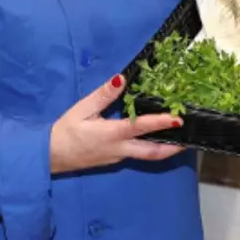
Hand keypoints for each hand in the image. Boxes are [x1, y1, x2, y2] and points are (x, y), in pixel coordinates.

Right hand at [49, 74, 184, 173]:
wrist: (48, 157)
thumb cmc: (64, 131)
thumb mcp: (82, 109)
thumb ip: (103, 95)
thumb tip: (122, 78)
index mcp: (112, 134)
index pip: (142, 128)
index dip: (161, 122)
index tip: (179, 119)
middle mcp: (119, 149)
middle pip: (152, 152)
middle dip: (174, 147)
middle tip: (191, 139)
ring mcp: (118, 157)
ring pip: (147, 156)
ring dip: (165, 149)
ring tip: (181, 140)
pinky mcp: (114, 160)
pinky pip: (137, 155)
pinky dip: (151, 148)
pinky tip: (156, 139)